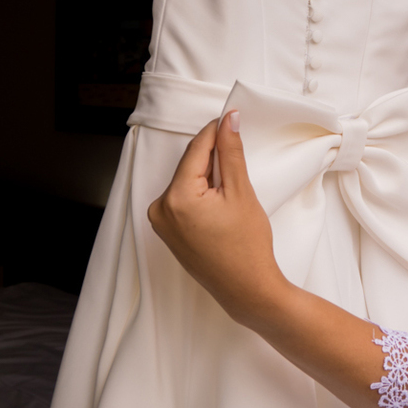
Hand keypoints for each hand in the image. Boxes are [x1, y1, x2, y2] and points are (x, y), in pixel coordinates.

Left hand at [149, 110, 385, 407]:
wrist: (246, 290)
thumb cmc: (247, 246)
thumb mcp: (241, 193)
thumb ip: (231, 153)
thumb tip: (228, 120)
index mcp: (176, 197)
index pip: (195, 150)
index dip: (215, 131)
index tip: (231, 117)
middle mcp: (160, 209)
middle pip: (189, 166)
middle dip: (212, 156)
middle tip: (238, 151)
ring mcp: (160, 223)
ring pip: (186, 182)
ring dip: (206, 175)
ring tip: (232, 185)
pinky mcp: (167, 232)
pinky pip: (182, 200)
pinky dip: (199, 193)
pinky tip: (220, 201)